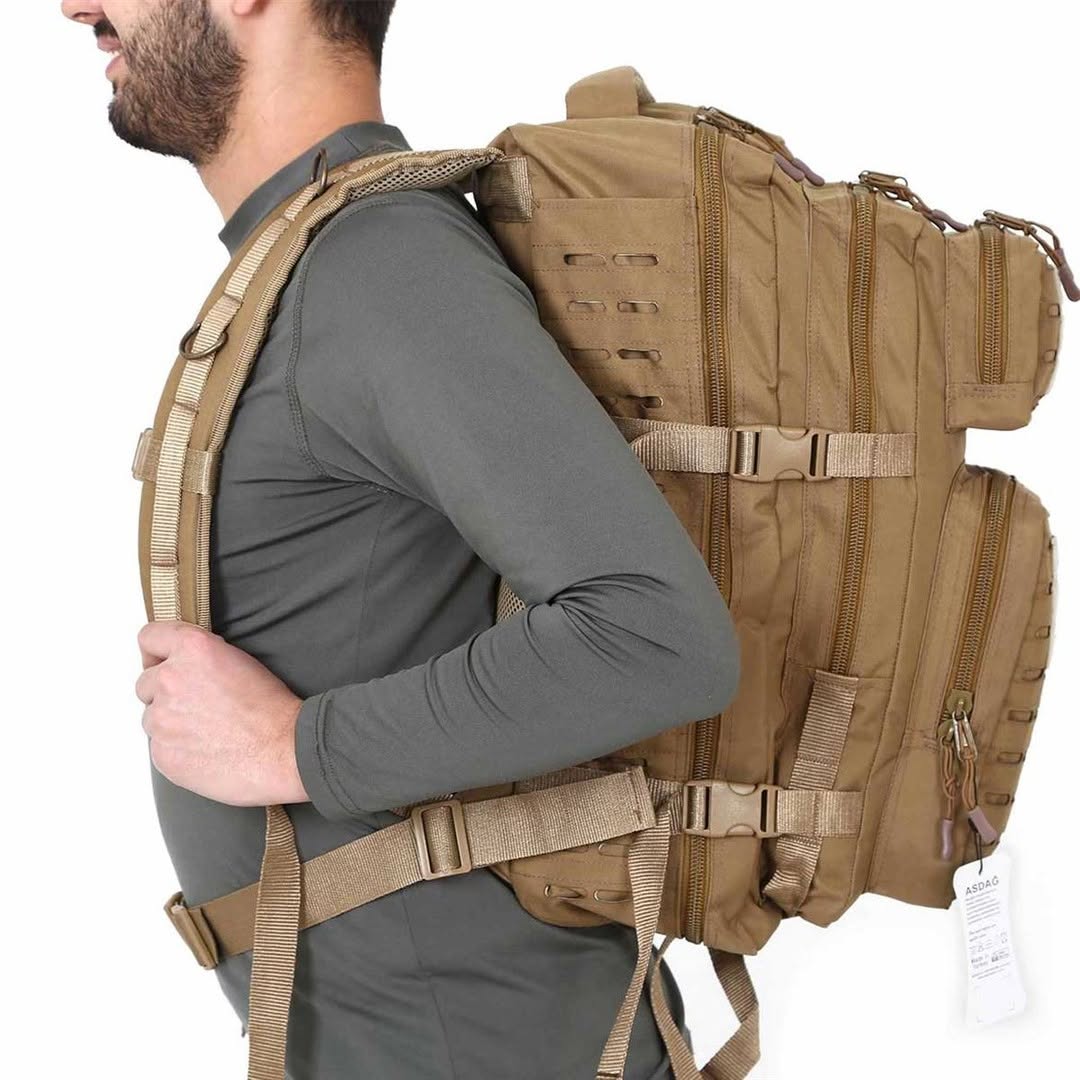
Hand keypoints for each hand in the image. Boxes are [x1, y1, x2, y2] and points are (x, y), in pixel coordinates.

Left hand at [135, 620, 308, 806]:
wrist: (284, 752)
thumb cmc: (272, 709)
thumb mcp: (240, 660)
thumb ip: (200, 657)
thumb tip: (183, 666)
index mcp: (192, 649)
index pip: (149, 637)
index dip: (156, 651)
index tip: (161, 661)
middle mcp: (170, 680)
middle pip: (145, 682)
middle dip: (164, 691)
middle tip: (196, 704)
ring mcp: (162, 719)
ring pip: (152, 717)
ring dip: (170, 721)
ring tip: (206, 730)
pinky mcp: (162, 753)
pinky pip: (160, 747)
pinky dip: (177, 748)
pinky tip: (206, 749)